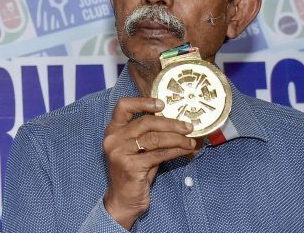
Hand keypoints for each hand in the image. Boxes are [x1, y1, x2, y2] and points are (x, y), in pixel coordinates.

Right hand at [102, 98, 193, 229]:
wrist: (123, 200)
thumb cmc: (133, 174)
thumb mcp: (138, 151)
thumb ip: (148, 136)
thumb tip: (175, 123)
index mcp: (113, 131)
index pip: (123, 106)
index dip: (143, 101)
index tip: (162, 104)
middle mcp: (113, 139)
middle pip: (145, 122)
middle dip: (170, 123)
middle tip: (188, 126)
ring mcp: (120, 152)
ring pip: (154, 138)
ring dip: (176, 138)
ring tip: (190, 141)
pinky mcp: (130, 166)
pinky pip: (158, 154)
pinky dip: (175, 151)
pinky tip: (185, 151)